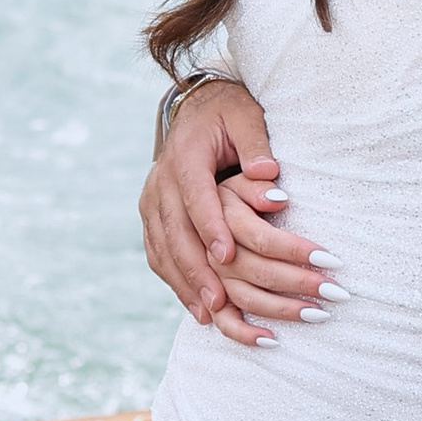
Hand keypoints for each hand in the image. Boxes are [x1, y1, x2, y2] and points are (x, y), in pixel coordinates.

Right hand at [138, 85, 324, 349]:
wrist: (195, 107)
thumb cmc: (228, 113)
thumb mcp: (246, 116)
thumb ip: (256, 144)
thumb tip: (269, 174)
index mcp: (185, 156)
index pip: (196, 196)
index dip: (210, 227)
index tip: (226, 256)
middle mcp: (162, 181)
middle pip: (176, 231)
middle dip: (196, 269)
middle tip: (219, 302)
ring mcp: (152, 201)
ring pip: (163, 247)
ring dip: (185, 282)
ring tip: (210, 313)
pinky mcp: (151, 216)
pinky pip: (158, 253)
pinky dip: (175, 281)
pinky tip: (196, 307)